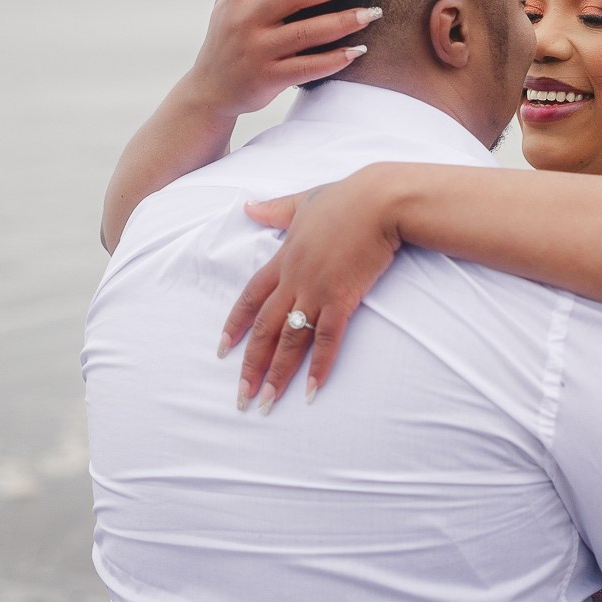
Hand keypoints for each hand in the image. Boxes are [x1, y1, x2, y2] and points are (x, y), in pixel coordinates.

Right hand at [182, 0, 382, 118]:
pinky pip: (307, 68)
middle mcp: (246, 20)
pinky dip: (334, 60)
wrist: (209, 92)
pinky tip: (359, 51)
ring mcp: (257, 51)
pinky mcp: (268, 78)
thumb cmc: (223, 37)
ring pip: (305, 32)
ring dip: (343, 22)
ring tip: (374, 13)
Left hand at [220, 168, 405, 411]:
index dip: (235, 324)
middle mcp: (294, 279)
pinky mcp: (342, 297)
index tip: (222, 349)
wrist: (379, 200)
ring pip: (290, 340)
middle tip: (240, 397)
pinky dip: (318, 366)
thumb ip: (275, 209)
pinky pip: (327, 338)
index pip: (251, 297)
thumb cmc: (347, 197)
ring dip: (277, 374)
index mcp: (284, 258)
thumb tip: (248, 207)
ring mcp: (316, 290)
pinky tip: (310, 392)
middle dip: (250, 365)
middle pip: (264, 329)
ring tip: (266, 403)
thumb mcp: (304, 201)